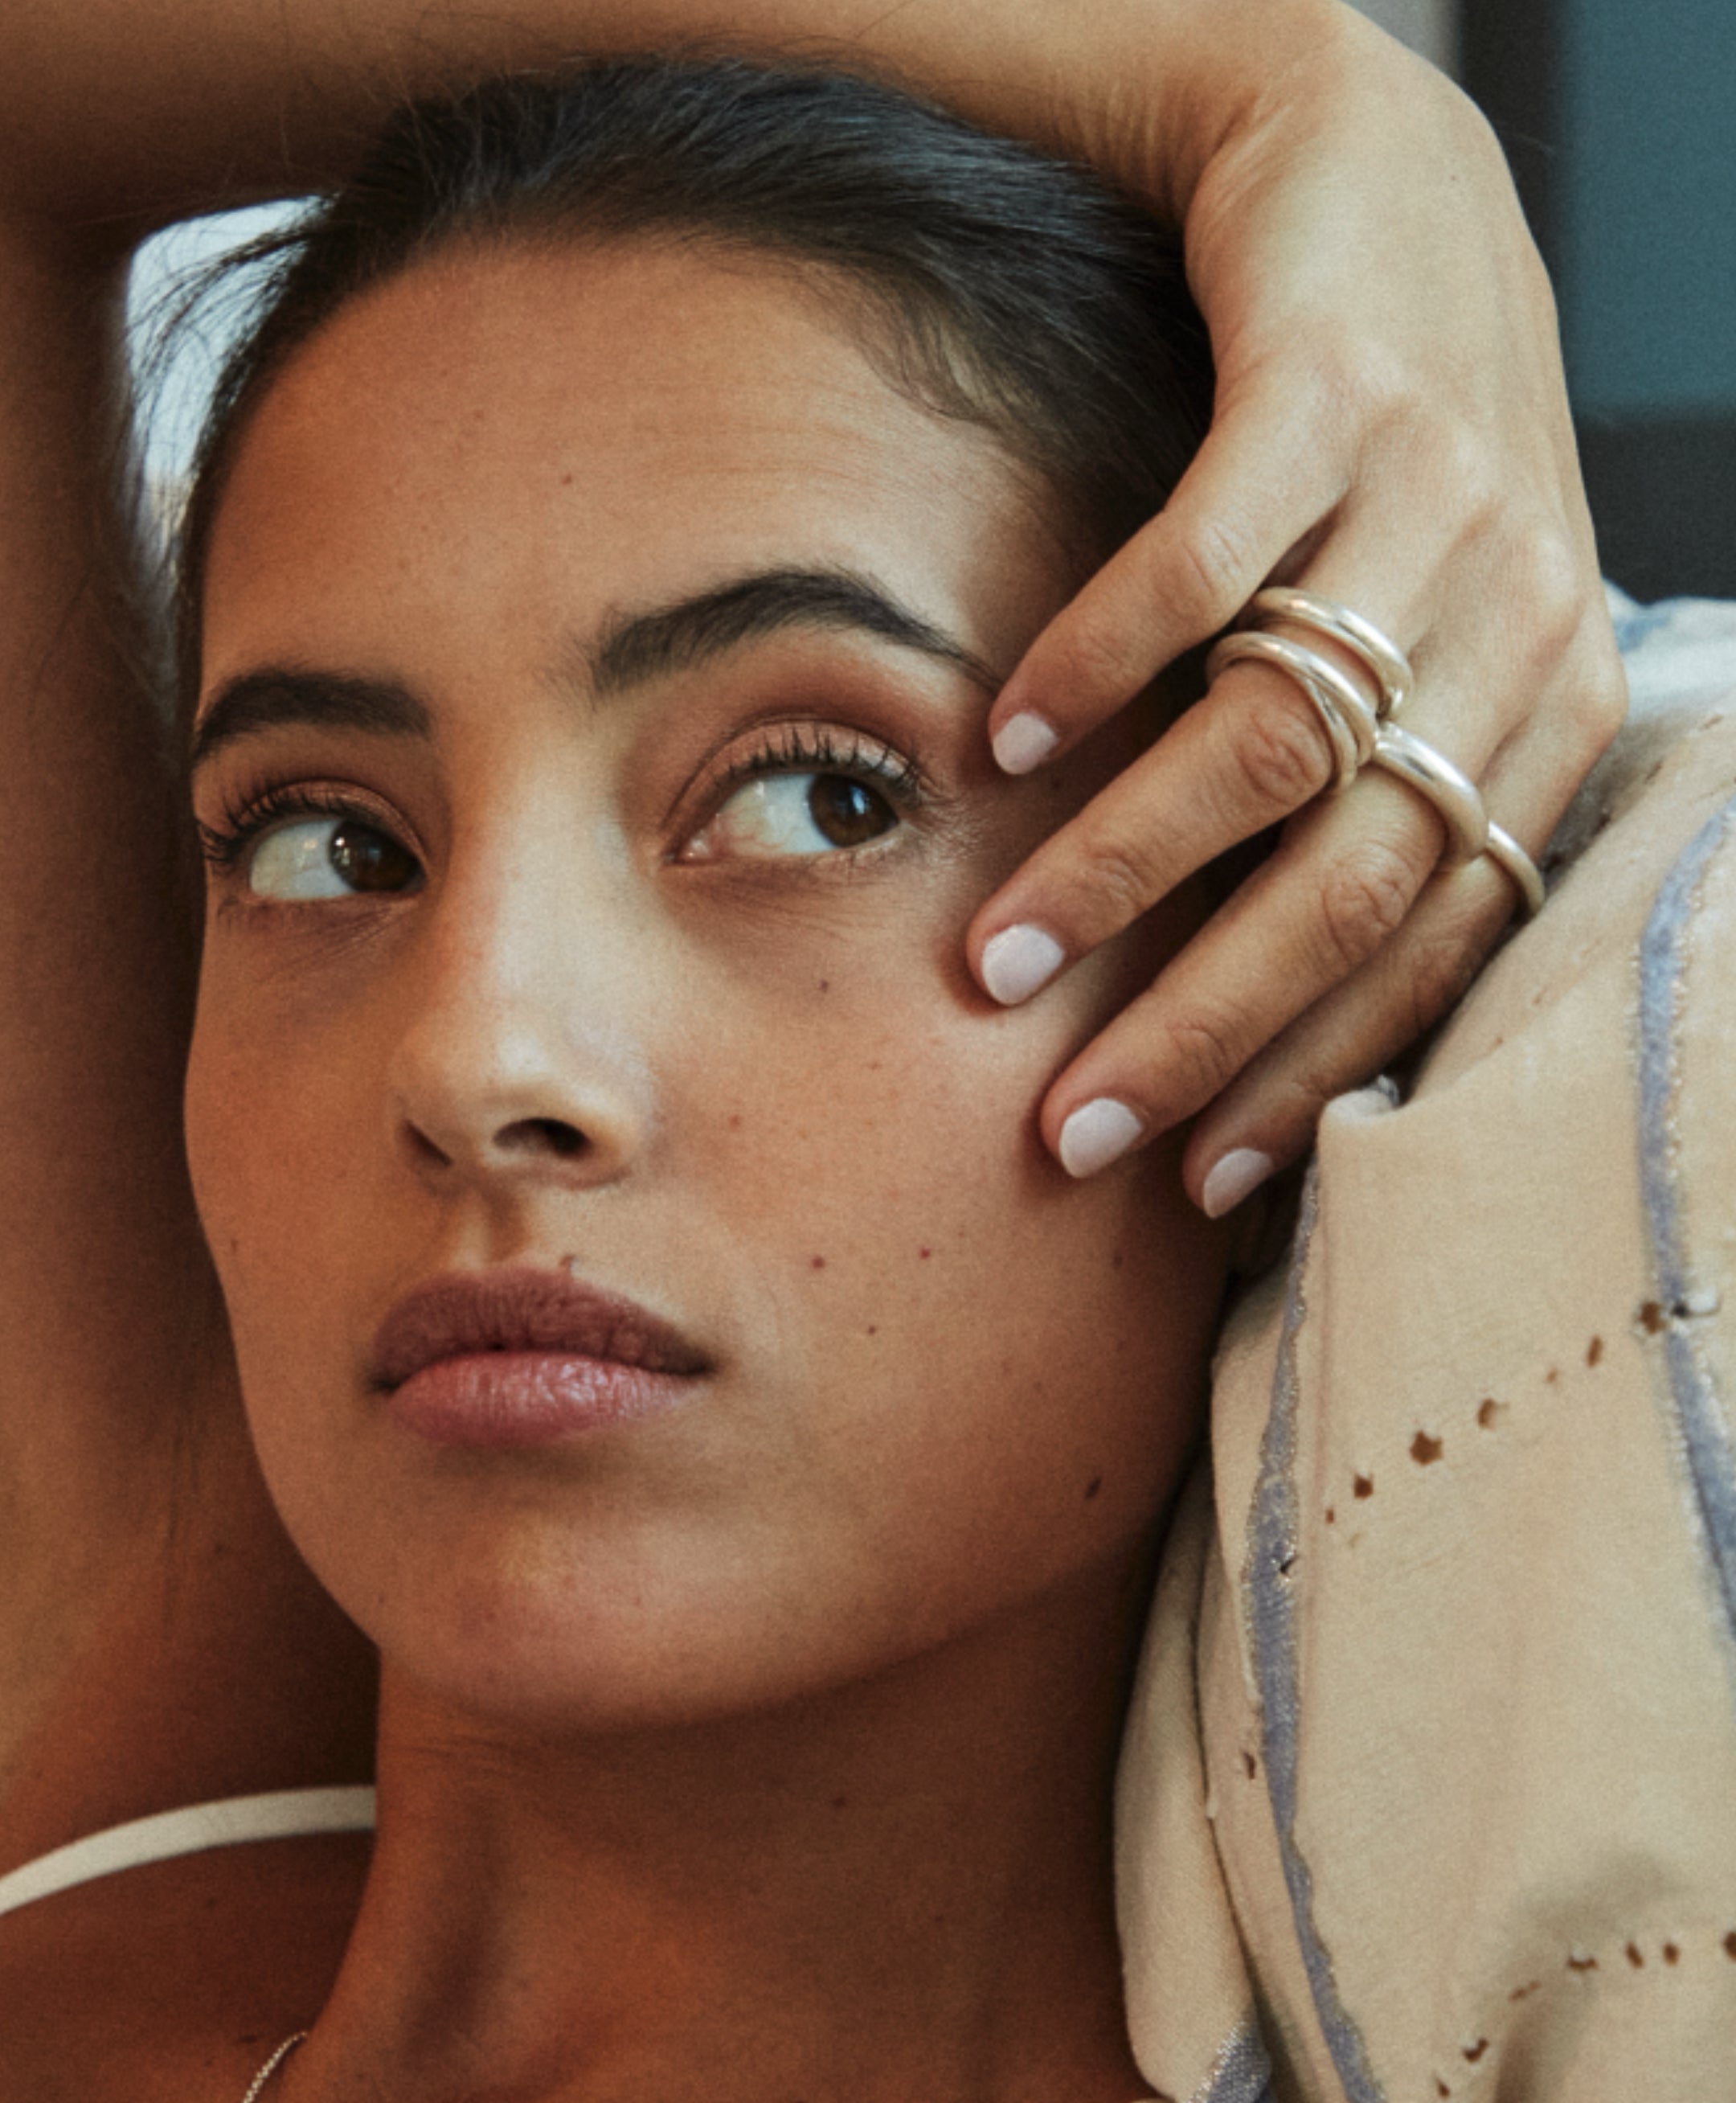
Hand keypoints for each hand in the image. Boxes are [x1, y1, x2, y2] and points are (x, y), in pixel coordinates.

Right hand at [965, 3, 1625, 1213]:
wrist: (1377, 171)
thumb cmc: (1379, 448)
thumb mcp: (1421, 625)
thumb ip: (1371, 785)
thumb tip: (1250, 995)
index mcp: (1549, 703)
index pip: (1438, 940)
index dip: (1312, 1070)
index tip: (1193, 1174)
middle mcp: (1521, 611)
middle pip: (1358, 874)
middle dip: (1207, 1021)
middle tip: (1076, 1123)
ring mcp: (1440, 493)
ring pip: (1281, 738)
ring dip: (1127, 867)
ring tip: (997, 958)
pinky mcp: (1336, 383)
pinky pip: (1210, 563)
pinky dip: (1099, 667)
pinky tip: (1011, 743)